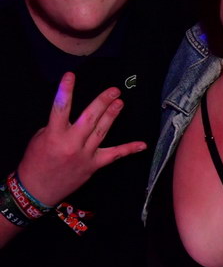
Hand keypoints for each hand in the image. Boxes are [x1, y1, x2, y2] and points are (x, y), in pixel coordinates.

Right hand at [17, 72, 146, 205]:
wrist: (37, 190)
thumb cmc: (36, 161)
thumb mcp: (39, 139)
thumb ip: (56, 126)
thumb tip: (72, 116)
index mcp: (54, 135)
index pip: (60, 108)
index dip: (65, 90)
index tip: (71, 76)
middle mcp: (71, 144)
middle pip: (90, 118)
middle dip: (102, 102)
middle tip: (114, 90)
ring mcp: (85, 155)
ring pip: (102, 131)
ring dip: (112, 116)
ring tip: (120, 103)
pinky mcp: (94, 165)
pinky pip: (114, 155)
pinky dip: (129, 149)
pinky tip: (142, 144)